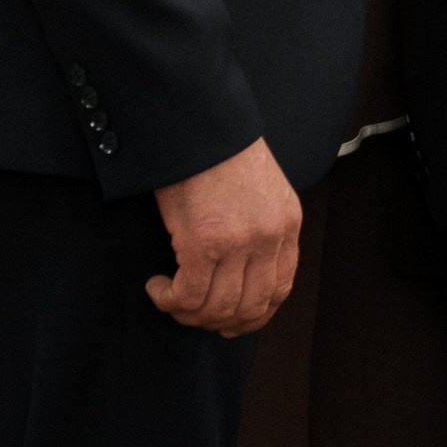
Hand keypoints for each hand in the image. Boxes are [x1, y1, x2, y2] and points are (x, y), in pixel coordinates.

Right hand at [150, 137, 302, 334]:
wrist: (199, 124)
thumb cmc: (221, 152)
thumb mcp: (260, 190)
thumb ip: (262, 228)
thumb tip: (242, 272)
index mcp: (288, 224)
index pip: (281, 289)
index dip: (255, 315)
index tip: (233, 321)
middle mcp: (269, 237)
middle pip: (250, 306)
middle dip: (220, 322)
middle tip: (196, 317)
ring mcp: (238, 242)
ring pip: (218, 307)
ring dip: (189, 314)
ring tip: (171, 299)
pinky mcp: (203, 243)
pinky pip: (188, 295)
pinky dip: (170, 300)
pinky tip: (159, 287)